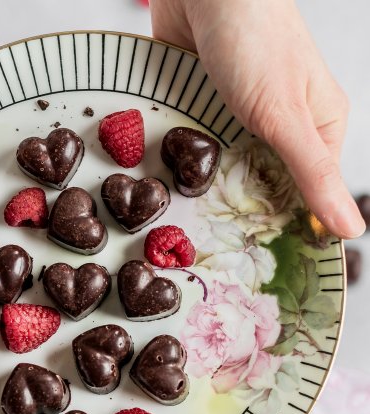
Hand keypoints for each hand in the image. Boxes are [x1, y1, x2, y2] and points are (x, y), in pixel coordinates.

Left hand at [151, 0, 364, 238]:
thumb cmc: (256, 42)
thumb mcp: (288, 118)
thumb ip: (314, 174)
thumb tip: (351, 230)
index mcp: (317, 128)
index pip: (305, 193)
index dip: (285, 226)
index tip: (259, 261)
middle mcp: (281, 125)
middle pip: (263, 184)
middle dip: (241, 211)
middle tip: (216, 248)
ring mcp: (240, 117)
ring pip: (226, 169)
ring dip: (209, 190)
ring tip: (188, 226)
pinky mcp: (206, 108)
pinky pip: (198, 148)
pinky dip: (188, 164)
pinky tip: (171, 189)